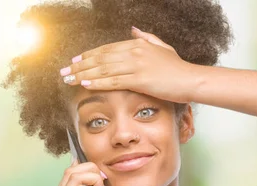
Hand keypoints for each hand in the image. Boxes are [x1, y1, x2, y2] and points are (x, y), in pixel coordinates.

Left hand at [60, 27, 196, 103]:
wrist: (192, 80)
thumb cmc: (179, 68)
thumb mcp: (164, 48)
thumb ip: (147, 38)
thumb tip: (133, 29)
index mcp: (138, 44)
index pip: (107, 49)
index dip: (89, 55)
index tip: (75, 62)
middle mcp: (135, 52)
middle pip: (101, 58)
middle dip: (80, 66)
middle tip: (64, 72)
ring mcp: (137, 65)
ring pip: (103, 70)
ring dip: (83, 75)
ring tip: (69, 80)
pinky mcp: (140, 80)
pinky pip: (114, 81)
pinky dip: (97, 83)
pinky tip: (86, 85)